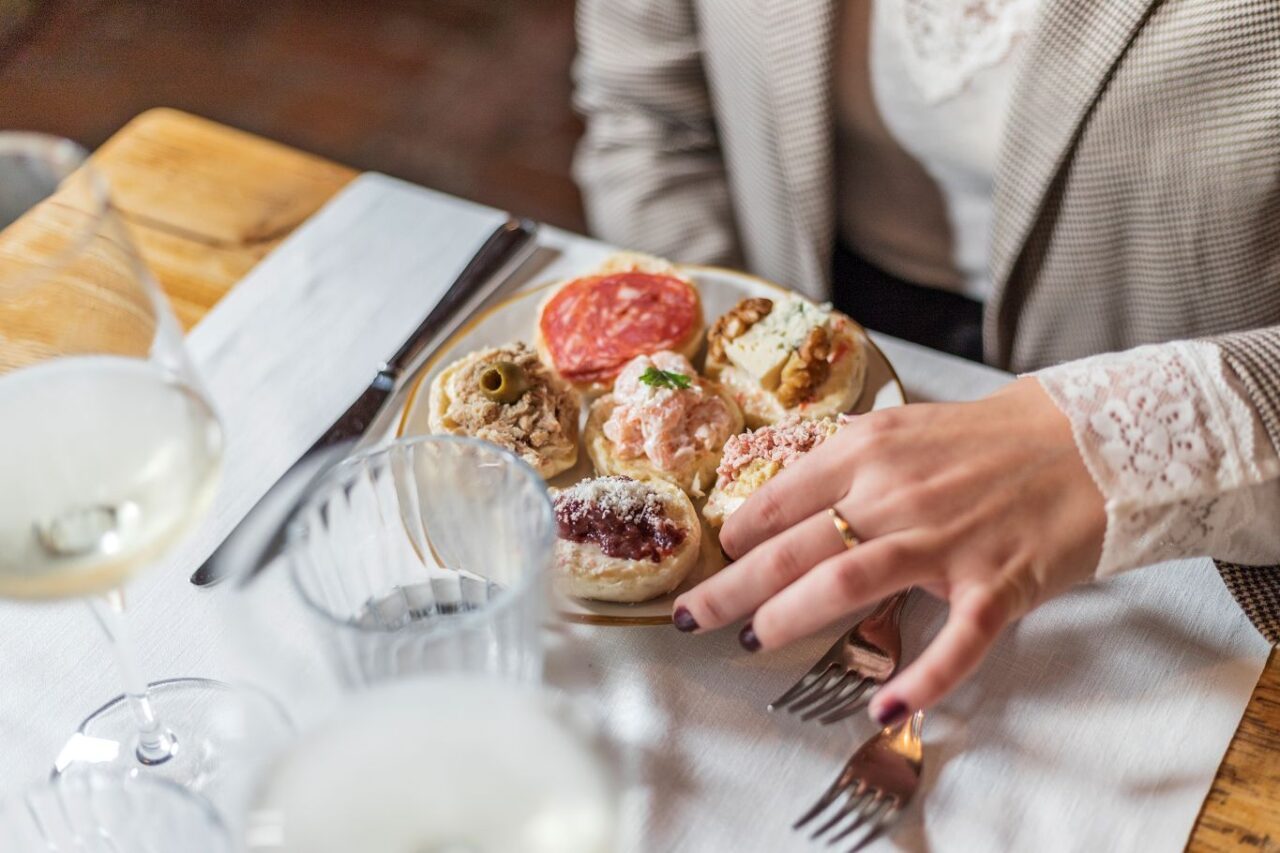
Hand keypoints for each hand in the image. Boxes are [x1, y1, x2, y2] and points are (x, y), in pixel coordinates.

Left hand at [672, 377, 1105, 724]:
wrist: (1088, 442)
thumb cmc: (987, 440)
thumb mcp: (902, 432)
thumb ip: (844, 464)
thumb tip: (779, 502)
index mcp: (870, 451)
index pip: (780, 499)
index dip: (738, 534)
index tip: (716, 558)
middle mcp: (897, 493)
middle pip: (795, 546)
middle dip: (732, 586)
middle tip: (693, 616)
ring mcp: (948, 540)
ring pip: (848, 581)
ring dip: (790, 615)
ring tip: (752, 640)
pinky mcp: (998, 583)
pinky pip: (957, 640)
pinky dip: (922, 678)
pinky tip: (884, 706)